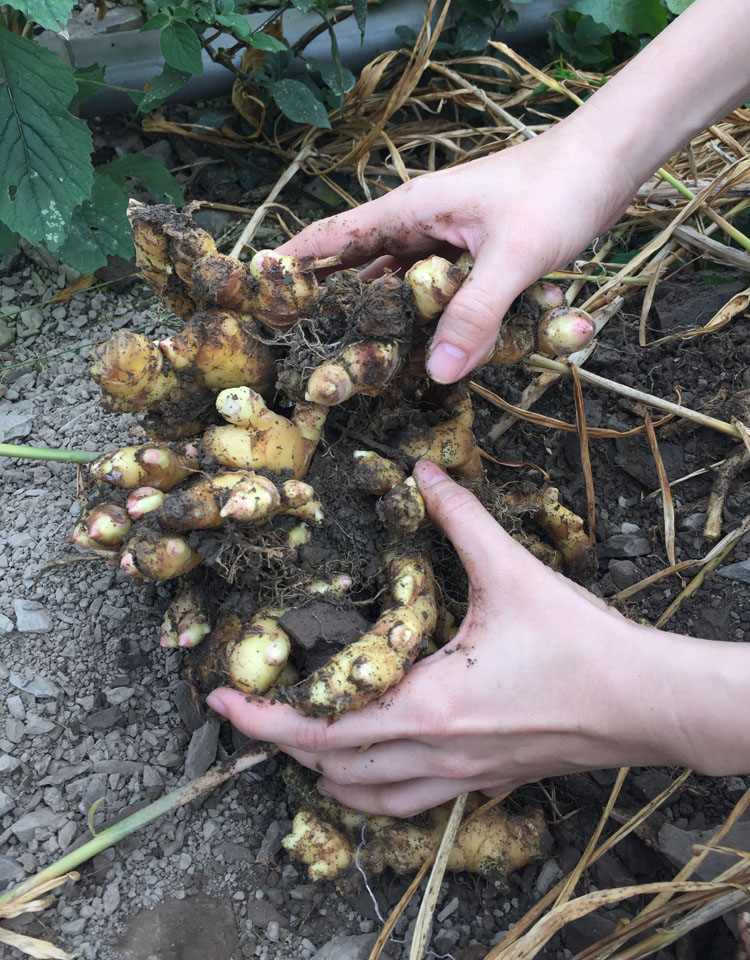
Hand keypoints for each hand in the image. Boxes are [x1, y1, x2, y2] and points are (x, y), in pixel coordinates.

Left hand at [207, 462, 675, 816]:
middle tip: (253, 709)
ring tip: (300, 740)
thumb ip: (460, 518)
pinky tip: (370, 768)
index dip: (260, 718)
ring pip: (366, 797)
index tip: (221, 700)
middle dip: (282, 744)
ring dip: (323, 772)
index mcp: (426, 705)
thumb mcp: (513, 571)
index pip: (320, 727)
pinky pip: (408, 803)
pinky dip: (371, 792)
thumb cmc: (580, 645)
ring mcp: (458, 776)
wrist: (643, 702)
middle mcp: (432, 752)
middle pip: (330, 768)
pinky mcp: (483, 783)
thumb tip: (424, 471)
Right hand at [274, 124, 635, 383]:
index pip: (334, 236)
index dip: (292, 261)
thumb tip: (440, 372)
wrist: (610, 161)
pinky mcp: (475, 255)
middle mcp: (422, 224)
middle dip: (331, 302)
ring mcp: (448, 240)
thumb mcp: (514, 255)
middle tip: (301, 345)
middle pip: (360, 267)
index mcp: (412, 210)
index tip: (253, 288)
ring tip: (352, 356)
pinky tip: (424, 344)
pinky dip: (427, 315)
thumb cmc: (559, 189)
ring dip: (381, 316)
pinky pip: (438, 291)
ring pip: (400, 284)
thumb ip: (477, 312)